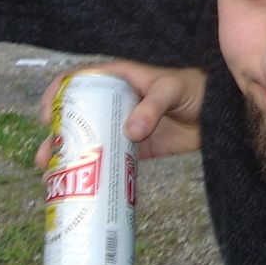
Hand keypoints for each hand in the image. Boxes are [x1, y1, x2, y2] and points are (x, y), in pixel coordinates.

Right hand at [34, 59, 204, 168]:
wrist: (220, 114)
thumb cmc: (195, 89)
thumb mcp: (171, 89)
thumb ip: (152, 107)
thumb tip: (129, 132)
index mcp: (118, 78)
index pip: (79, 80)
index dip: (58, 94)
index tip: (47, 114)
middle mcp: (115, 102)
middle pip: (76, 116)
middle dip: (56, 135)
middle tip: (45, 155)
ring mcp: (123, 126)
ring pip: (89, 140)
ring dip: (68, 156)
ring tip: (51, 174)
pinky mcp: (135, 149)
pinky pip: (109, 160)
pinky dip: (95, 171)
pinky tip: (81, 185)